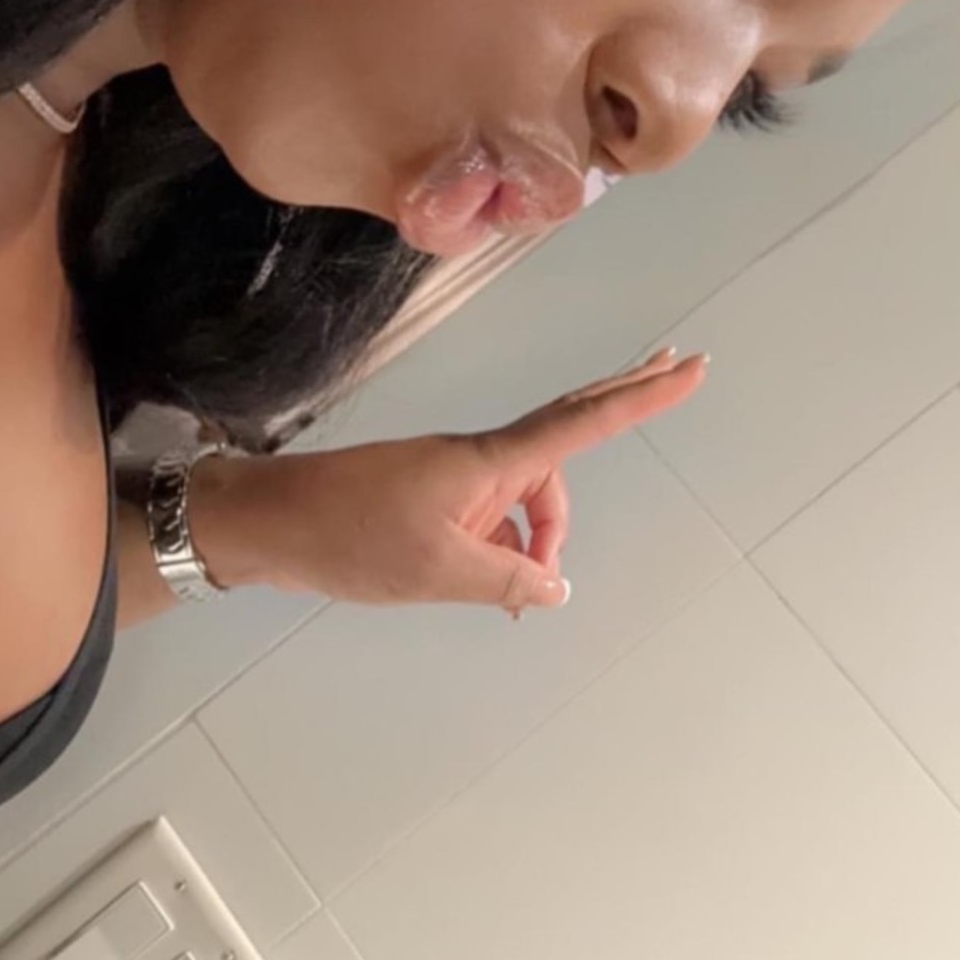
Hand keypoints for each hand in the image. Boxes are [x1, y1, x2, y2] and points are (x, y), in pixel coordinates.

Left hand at [191, 349, 705, 614]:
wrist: (270, 523)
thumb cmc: (350, 537)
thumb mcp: (439, 572)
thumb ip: (507, 581)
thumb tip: (553, 587)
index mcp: (488, 461)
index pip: (583, 422)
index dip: (642, 397)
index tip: (688, 365)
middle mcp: (480, 459)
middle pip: (569, 435)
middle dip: (623, 405)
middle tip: (677, 372)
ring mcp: (456, 477)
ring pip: (528, 497)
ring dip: (542, 539)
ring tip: (529, 594)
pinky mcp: (433, 499)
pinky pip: (495, 517)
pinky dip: (510, 548)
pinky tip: (504, 592)